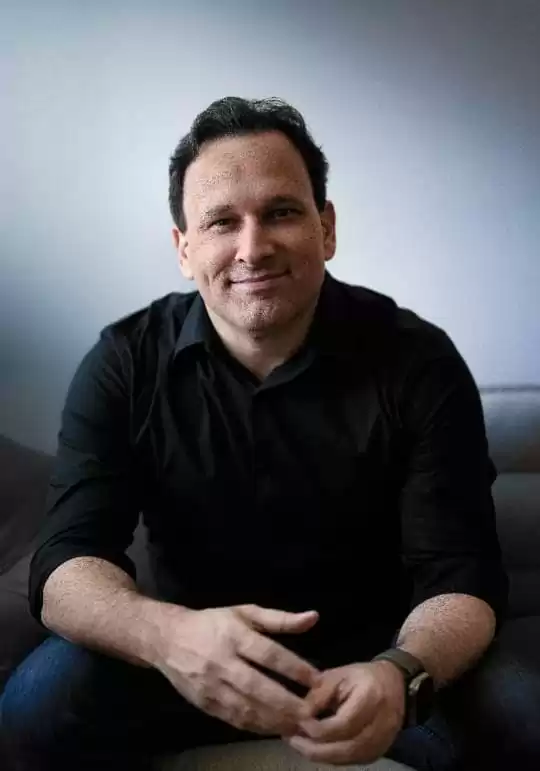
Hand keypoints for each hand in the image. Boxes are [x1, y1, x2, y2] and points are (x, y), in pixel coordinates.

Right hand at [152, 603, 320, 734]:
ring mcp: (211, 686)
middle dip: (287, 702)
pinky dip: (257, 727)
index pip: (268, 653)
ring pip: (246, 708)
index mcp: (234, 635)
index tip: (317, 679)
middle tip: (313, 713)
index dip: (294, 667)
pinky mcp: (205, 704)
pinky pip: (234, 719)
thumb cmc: (213, 623)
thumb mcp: (245, 612)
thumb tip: (313, 618)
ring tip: (300, 726)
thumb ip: (279, 619)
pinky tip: (275, 729)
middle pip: (258, 686)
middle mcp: (222, 661)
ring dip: (275, 720)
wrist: (168, 639)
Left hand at [286, 661, 405, 764]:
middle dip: (315, 748)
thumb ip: (318, 695)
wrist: (393, 681)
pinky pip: (353, 761)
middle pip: (346, 748)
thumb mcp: (337, 675)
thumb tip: (299, 715)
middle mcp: (381, 724)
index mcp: (371, 698)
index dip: (318, 728)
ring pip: (349, 758)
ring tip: (300, 745)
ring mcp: (384, 741)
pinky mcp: (380, 751)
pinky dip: (333, 757)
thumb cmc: (362, 676)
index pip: (342, 724)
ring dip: (322, 755)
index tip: (299, 722)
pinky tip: (317, 749)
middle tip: (292, 740)